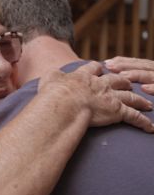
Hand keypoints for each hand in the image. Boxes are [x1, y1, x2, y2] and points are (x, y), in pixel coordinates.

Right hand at [39, 62, 153, 131]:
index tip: (100, 68)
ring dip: (139, 100)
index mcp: (84, 76)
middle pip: (116, 80)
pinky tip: (149, 126)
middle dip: (124, 81)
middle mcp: (100, 84)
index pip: (93, 68)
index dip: (97, 68)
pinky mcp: (116, 111)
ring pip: (129, 96)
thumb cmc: (55, 92)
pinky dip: (142, 122)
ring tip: (147, 103)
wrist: (65, 103)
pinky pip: (133, 117)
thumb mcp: (50, 78)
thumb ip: (53, 74)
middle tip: (129, 83)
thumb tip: (53, 74)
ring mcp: (110, 97)